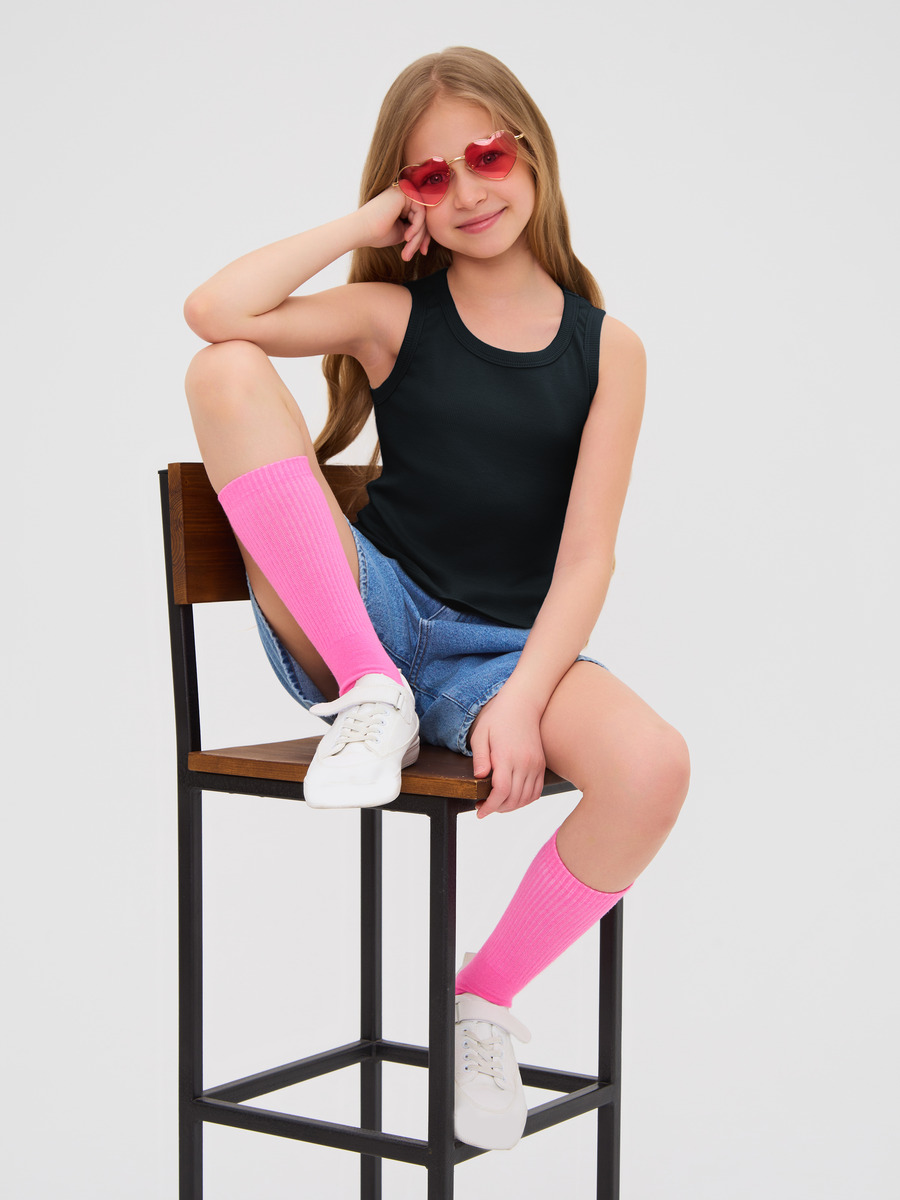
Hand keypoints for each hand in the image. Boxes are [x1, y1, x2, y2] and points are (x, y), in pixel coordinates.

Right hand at [359, 187, 430, 261]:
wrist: (361, 230)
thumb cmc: (377, 234)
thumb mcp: (403, 233)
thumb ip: (416, 229)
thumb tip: (430, 234)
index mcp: (401, 203)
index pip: (421, 219)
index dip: (424, 237)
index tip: (422, 252)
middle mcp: (404, 195)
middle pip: (424, 217)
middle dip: (423, 238)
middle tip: (419, 253)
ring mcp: (404, 191)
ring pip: (423, 216)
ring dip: (419, 236)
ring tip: (409, 249)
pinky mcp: (404, 191)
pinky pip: (420, 212)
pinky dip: (417, 227)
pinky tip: (407, 236)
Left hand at [468, 687, 546, 817]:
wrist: (522, 705)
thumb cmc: (498, 718)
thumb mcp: (481, 734)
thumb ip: (480, 757)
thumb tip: (479, 778)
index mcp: (507, 756)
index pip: (501, 791)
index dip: (490, 806)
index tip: (479, 812)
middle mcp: (525, 763)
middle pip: (514, 799)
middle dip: (497, 809)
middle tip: (483, 808)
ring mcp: (536, 765)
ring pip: (526, 798)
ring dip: (511, 807)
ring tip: (496, 804)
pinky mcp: (541, 765)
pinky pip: (536, 792)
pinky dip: (525, 800)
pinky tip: (512, 798)